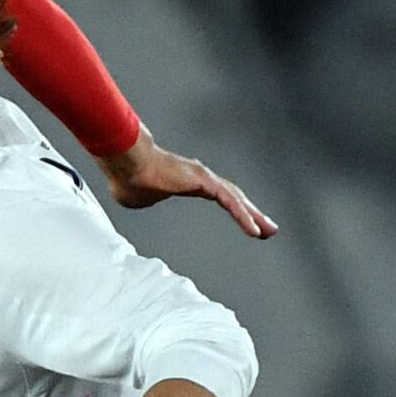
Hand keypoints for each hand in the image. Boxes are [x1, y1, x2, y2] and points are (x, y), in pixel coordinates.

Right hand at [99, 133, 275, 238]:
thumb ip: (148, 199)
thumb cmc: (128, 177)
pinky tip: (254, 231)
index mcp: (188, 181)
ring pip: (236, 200)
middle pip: (234, 197)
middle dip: (252, 213)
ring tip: (268, 232)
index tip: (244, 221)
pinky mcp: (204, 182)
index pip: (219, 196)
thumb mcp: (140, 198)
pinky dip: (243, 217)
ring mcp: (204, 178)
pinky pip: (230, 203)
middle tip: (268, 228)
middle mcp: (201, 176)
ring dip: (253, 217)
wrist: (127, 164)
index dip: (235, 209)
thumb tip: (145, 199)